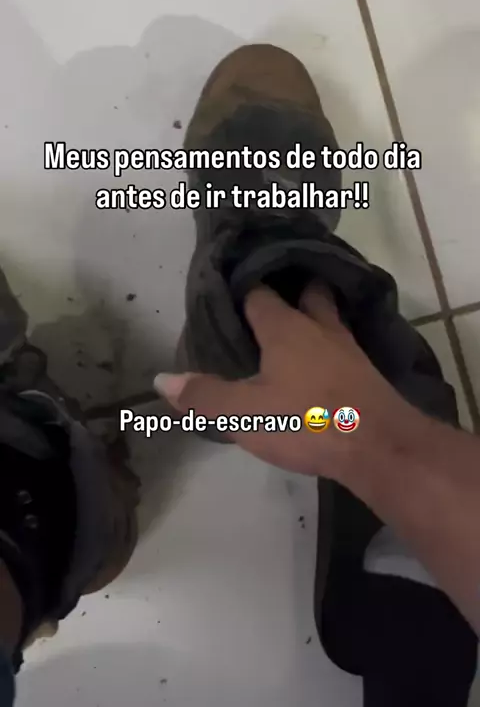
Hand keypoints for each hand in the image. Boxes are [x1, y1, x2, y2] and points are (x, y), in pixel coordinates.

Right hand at [155, 285, 408, 478]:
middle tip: (270, 296)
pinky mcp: (367, 373)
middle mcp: (319, 328)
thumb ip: (204, 396)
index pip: (259, 294)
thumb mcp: (244, 414)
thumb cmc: (306, 422)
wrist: (380, 446)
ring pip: (328, 318)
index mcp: (286, 328)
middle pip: (307, 294)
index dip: (242, 289)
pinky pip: (343, 346)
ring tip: (295, 325)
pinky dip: (330, 345)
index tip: (226, 289)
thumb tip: (162, 379)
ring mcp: (348, 349)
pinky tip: (323, 361)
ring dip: (314, 316)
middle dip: (291, 289)